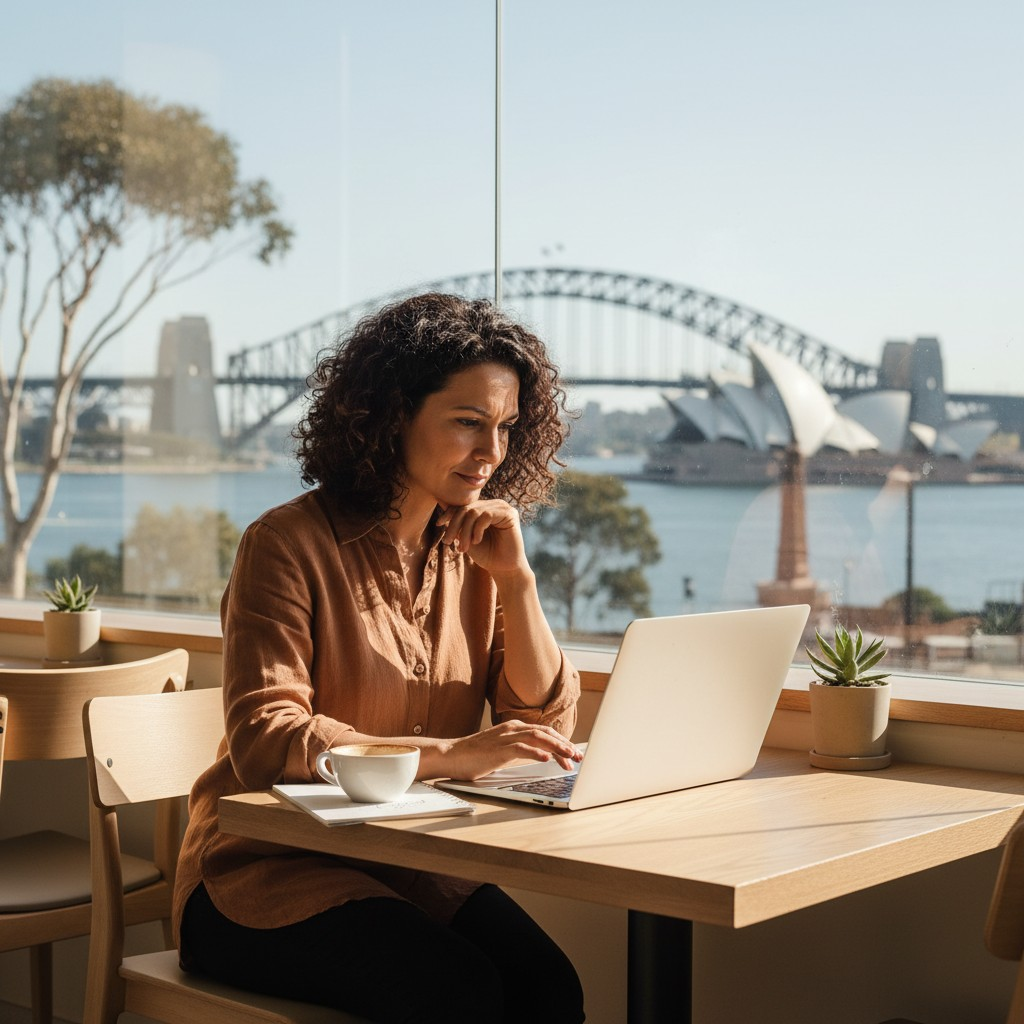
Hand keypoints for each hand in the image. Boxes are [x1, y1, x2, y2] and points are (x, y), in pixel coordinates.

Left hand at [436, 500, 527, 577]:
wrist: (503, 569)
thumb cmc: (486, 555)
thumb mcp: (466, 537)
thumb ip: (458, 523)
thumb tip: (442, 505)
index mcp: (485, 508)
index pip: (464, 505)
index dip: (449, 513)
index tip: (439, 524)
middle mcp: (494, 505)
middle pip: (466, 508)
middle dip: (454, 525)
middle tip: (447, 542)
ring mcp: (502, 508)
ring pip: (474, 511)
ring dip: (465, 530)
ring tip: (463, 548)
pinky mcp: (509, 513)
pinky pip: (486, 515)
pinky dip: (477, 529)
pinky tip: (477, 541)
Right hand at [443, 720, 582, 780]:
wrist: (451, 755)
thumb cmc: (474, 756)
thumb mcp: (502, 750)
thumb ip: (519, 749)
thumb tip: (540, 756)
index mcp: (514, 728)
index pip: (544, 731)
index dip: (561, 741)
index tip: (574, 754)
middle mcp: (512, 729)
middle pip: (545, 732)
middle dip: (565, 744)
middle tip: (578, 756)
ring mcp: (505, 737)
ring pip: (537, 737)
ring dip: (556, 747)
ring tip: (570, 756)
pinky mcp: (498, 749)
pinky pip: (521, 748)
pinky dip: (535, 752)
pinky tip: (546, 759)